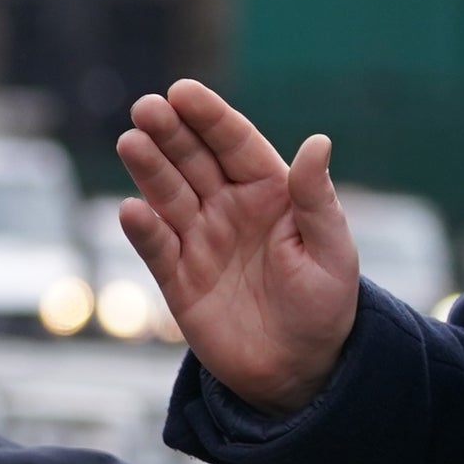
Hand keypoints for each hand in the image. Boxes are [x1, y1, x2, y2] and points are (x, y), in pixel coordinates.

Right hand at [115, 80, 358, 414]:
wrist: (299, 371)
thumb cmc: (324, 306)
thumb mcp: (332, 252)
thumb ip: (317, 199)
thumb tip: (318, 141)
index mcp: (270, 192)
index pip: (235, 144)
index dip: (210, 117)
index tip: (183, 92)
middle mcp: (229, 208)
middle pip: (192, 160)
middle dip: (170, 132)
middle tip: (146, 108)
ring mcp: (199, 240)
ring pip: (167, 194)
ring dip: (148, 169)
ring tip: (131, 142)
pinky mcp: (177, 279)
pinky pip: (156, 248)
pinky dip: (142, 229)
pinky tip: (132, 209)